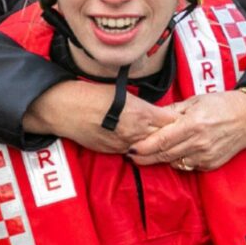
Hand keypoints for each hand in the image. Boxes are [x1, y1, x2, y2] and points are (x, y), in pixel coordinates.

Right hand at [23, 79, 174, 155]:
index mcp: (141, 113)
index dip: (176, 119)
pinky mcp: (113, 152)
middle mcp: (135, 132)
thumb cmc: (91, 94)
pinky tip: (138, 142)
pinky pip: (131, 151)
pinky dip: (137, 147)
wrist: (65, 109)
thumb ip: (141, 105)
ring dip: (154, 143)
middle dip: (169, 134)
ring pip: (148, 148)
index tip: (180, 118)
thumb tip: (153, 112)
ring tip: (159, 139)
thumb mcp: (122, 93)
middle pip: (163, 137)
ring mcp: (124, 145)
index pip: (170, 121)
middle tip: (175, 131)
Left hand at [128, 90, 245, 170]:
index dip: (144, 147)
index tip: (130, 148)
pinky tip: (175, 153)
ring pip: (174, 163)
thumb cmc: (221, 105)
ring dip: (161, 159)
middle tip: (132, 155)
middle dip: (145, 157)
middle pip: (164, 155)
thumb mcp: (195, 101)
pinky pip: (187, 165)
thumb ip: (172, 111)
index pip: (161, 141)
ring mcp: (206, 156)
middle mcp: (199, 143)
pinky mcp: (211, 164)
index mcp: (193, 124)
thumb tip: (151, 117)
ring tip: (149, 153)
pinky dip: (178, 160)